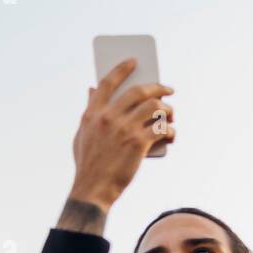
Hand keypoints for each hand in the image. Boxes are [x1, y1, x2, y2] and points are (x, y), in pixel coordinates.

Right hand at [69, 59, 174, 212]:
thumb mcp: (81, 135)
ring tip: (170, 116)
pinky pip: (162, 129)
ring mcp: (124, 129)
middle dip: (157, 87)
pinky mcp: (138, 143)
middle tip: (168, 90)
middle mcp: (108, 118)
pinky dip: (170, 131)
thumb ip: (88, 112)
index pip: (107, 82)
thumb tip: (91, 89)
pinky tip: (171, 135)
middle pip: (138, 91)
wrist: (93, 191)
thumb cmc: (87, 165)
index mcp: (92, 114)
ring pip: (155, 107)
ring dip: (167, 110)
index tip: (134, 61)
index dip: (121, 69)